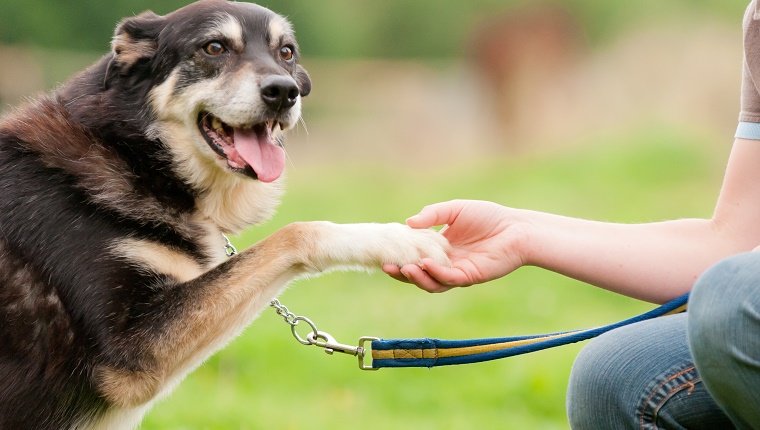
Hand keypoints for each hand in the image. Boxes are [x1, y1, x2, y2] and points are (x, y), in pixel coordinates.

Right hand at [383, 200, 528, 292]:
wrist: (516, 228)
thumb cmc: (488, 217)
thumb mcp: (454, 210)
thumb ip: (432, 215)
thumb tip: (408, 223)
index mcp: (439, 248)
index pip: (414, 256)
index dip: (399, 256)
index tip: (385, 252)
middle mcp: (445, 263)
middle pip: (418, 274)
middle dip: (401, 272)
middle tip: (387, 266)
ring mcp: (456, 272)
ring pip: (431, 282)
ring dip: (416, 277)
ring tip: (404, 268)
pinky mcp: (469, 277)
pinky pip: (448, 279)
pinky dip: (435, 274)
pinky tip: (425, 265)